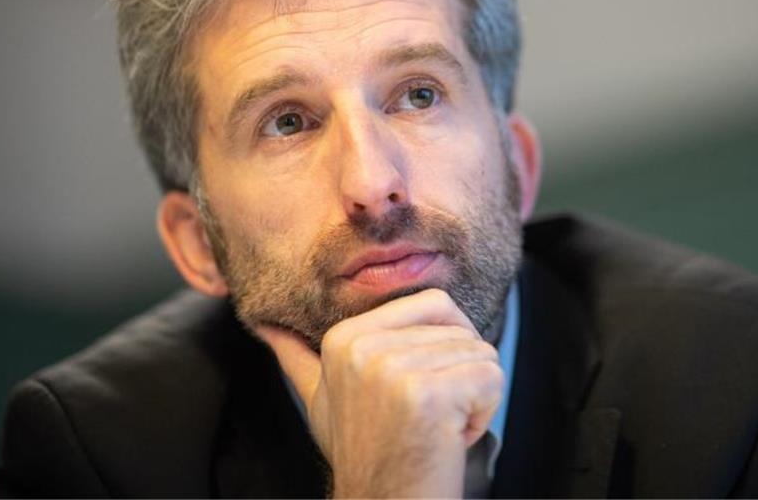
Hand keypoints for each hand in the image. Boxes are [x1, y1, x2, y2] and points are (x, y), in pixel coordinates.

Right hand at [255, 288, 503, 497]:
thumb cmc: (364, 454)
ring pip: (481, 353)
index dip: (440, 350)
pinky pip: (491, 377)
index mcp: (343, 338)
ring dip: (471, 397)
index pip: (434, 304)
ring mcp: (395, 370)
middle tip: (425, 416)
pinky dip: (483, 413)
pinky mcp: (429, 394)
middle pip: (461, 329)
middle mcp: (364, 348)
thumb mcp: (320, 400)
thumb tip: (265, 325)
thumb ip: (296, 358)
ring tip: (434, 428)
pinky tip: (448, 439)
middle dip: (459, 374)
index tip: (411, 394)